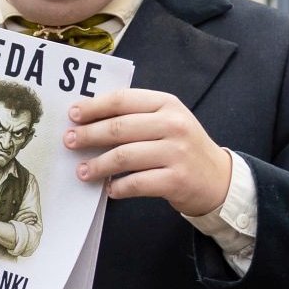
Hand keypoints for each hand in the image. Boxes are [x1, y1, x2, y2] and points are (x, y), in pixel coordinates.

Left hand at [66, 89, 235, 217]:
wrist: (219, 179)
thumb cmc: (182, 147)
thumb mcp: (167, 121)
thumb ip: (135, 116)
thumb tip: (88, 118)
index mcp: (167, 104)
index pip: (123, 100)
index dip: (94, 107)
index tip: (73, 114)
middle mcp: (173, 125)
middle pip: (119, 128)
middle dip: (88, 135)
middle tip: (69, 142)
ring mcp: (176, 153)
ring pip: (123, 156)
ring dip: (97, 165)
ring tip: (82, 170)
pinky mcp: (176, 180)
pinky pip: (135, 183)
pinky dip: (117, 187)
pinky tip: (108, 189)